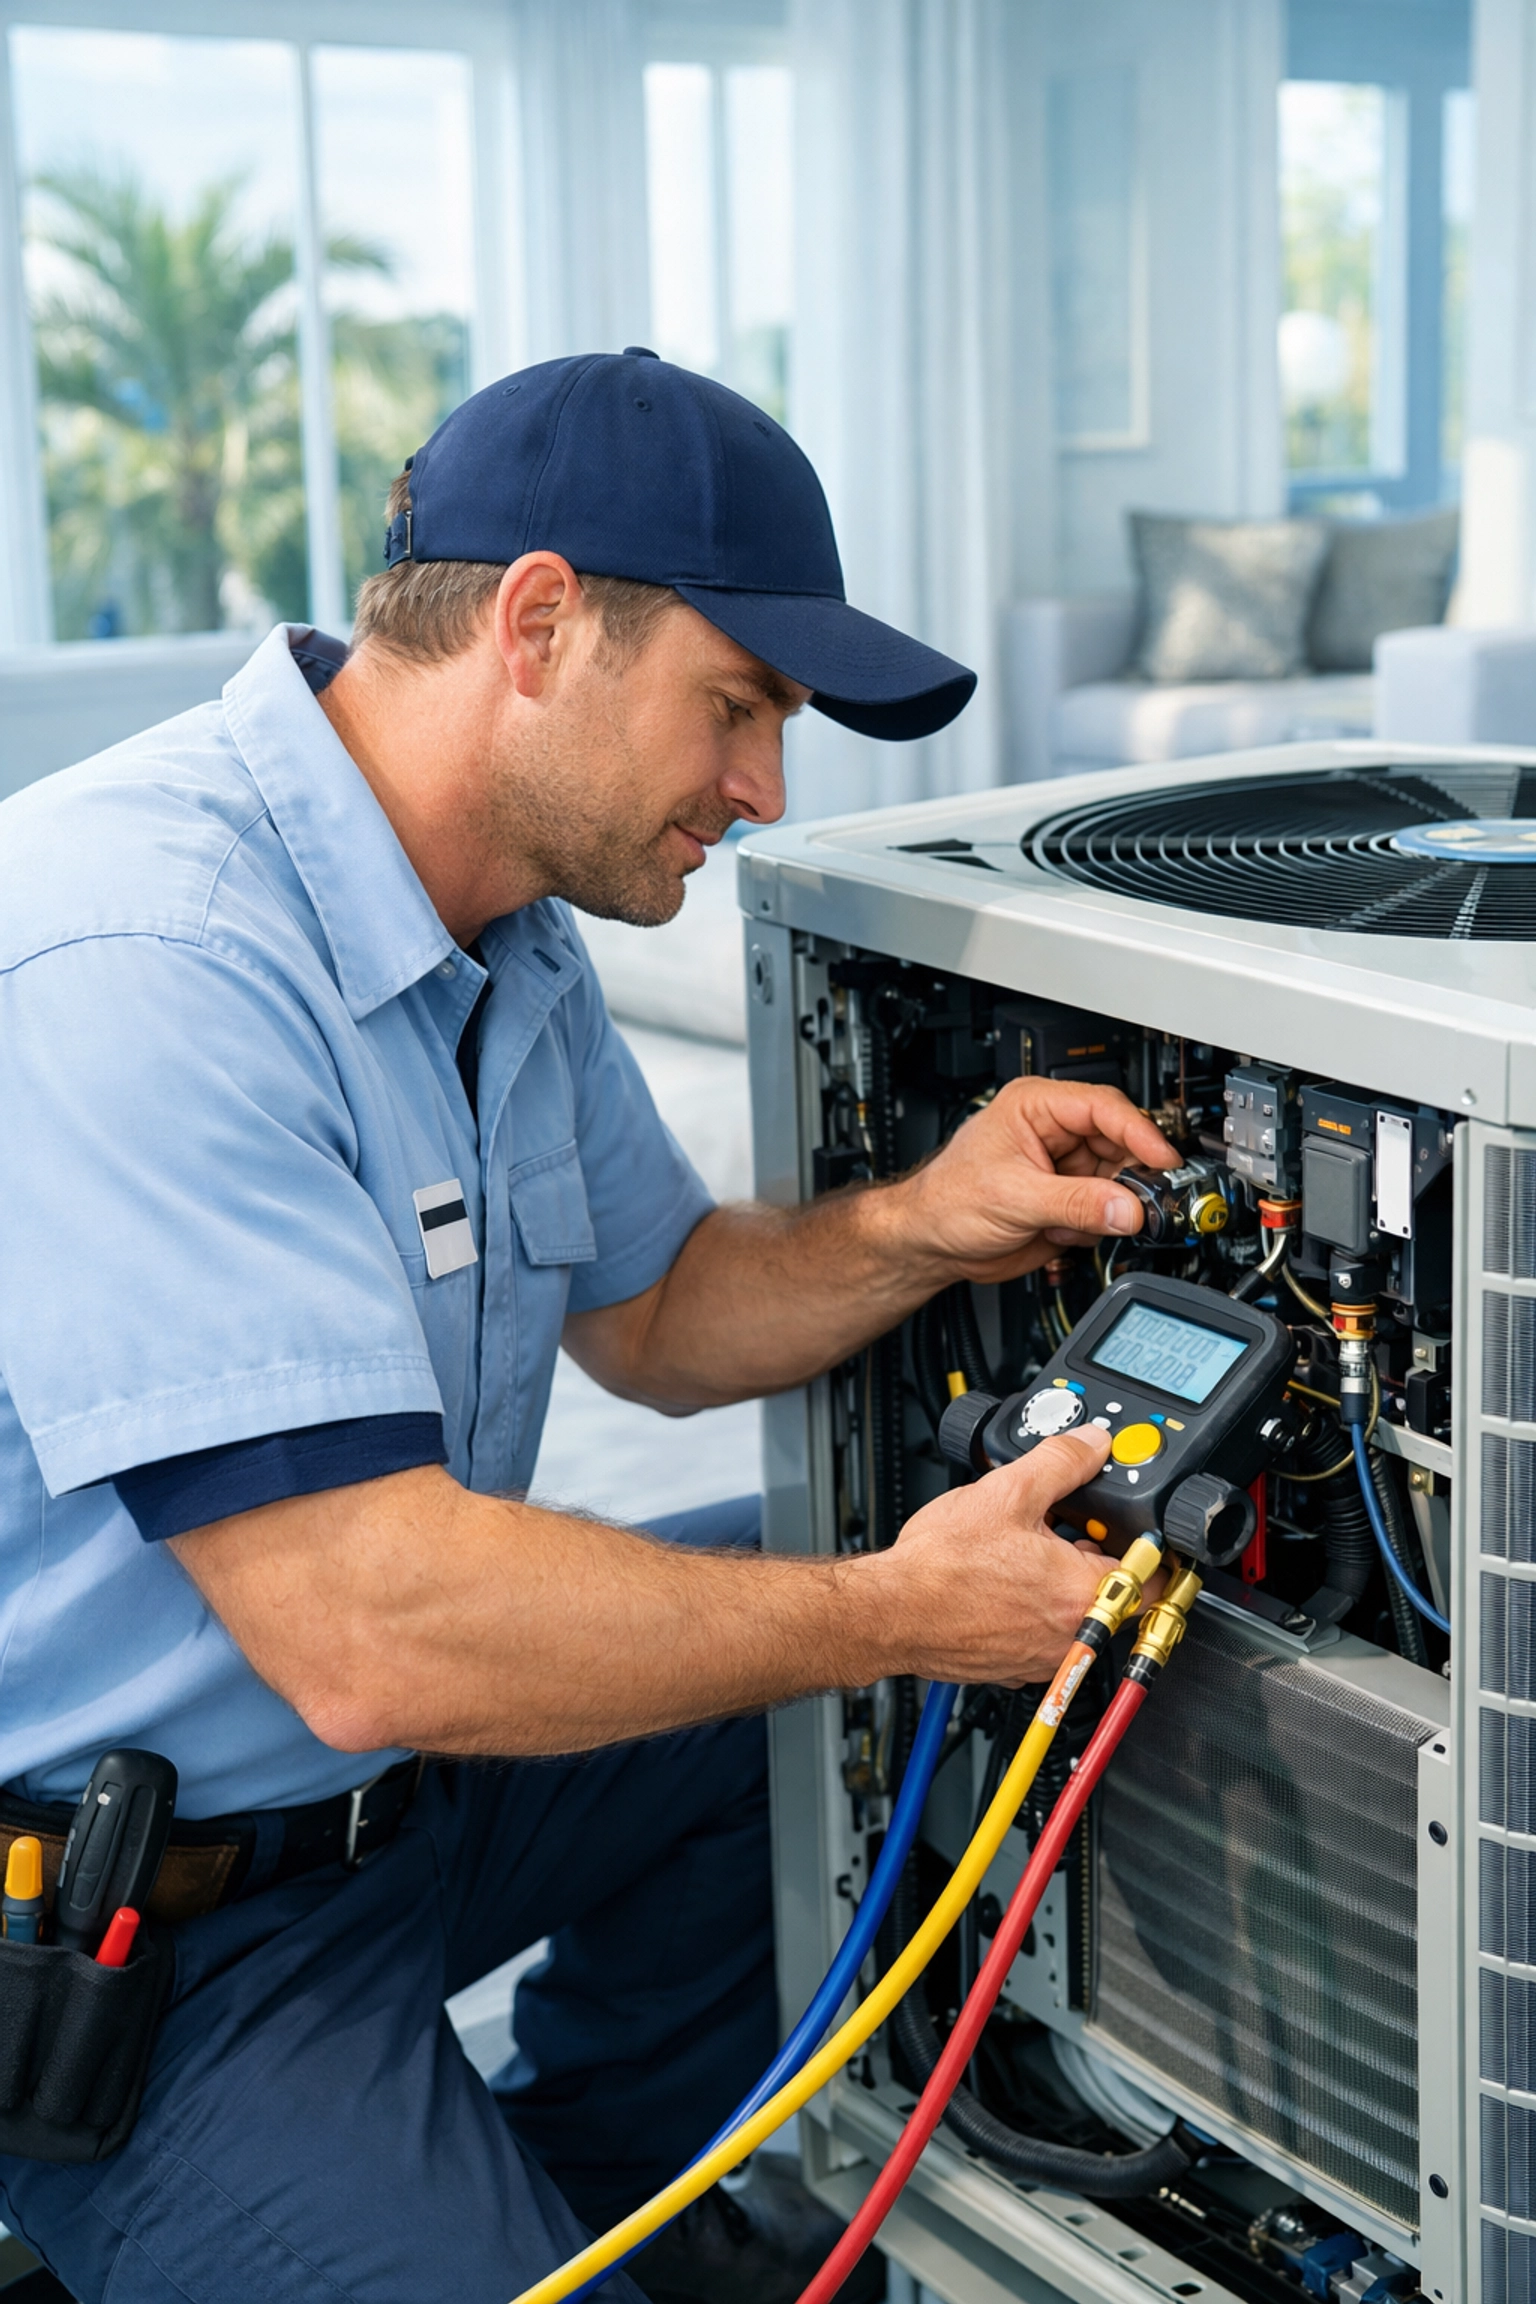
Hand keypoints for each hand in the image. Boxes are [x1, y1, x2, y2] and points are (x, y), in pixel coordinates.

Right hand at [874, 1428, 1156, 1684]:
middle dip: (1096, 1558)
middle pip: (1115, 1594)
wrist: (891, 1610)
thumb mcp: (1007, 1491)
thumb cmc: (941, 1566)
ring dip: (1063, 1586)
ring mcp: (1045, 1659)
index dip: (1142, 1542)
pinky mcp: (1016, 1669)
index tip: (1129, 1528)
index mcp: (1084, 1594)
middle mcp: (1074, 1637)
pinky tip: (1004, 1584)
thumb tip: (1092, 1444)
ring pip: (1078, 1616)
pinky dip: (1034, 1611)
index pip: (1152, 1574)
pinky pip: (1044, 1637)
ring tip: (1026, 1554)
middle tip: (1065, 1528)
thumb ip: (1062, 1461)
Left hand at [894, 1076, 1175, 1282]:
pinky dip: (1096, 1225)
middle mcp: (1055, 1131)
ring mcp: (1065, 1166)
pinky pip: (1108, 1209)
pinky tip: (1062, 1230)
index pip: (1105, 1107)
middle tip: (1139, 1203)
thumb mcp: (1015, 1198)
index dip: (1139, 1133)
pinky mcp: (1071, 1199)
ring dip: (1110, 1206)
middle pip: (1121, 1142)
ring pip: (1119, 1179)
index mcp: (1037, 1106)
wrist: (930, 1243)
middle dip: (1129, 1176)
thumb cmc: (947, 1201)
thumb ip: (1077, 1203)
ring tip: (1079, 1222)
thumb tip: (1128, 1207)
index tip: (1163, 1161)